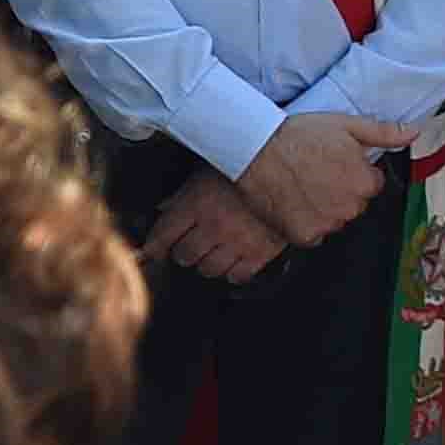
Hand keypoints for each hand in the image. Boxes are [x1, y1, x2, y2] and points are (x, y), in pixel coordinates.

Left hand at [140, 176, 289, 281]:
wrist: (292, 173)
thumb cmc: (249, 167)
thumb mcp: (209, 171)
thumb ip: (183, 193)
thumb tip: (163, 209)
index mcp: (197, 203)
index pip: (164, 233)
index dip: (154, 246)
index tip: (151, 251)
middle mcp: (214, 226)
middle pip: (184, 256)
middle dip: (182, 252)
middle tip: (188, 246)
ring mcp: (237, 242)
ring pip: (208, 270)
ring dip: (205, 264)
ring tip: (210, 253)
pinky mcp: (259, 254)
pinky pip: (237, 276)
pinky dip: (231, 272)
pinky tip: (233, 261)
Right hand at [229, 111, 410, 247]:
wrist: (258, 150)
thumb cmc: (299, 134)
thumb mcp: (345, 125)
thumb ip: (383, 132)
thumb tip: (414, 133)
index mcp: (364, 182)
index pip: (370, 185)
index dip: (352, 173)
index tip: (333, 164)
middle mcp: (351, 207)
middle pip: (353, 205)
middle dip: (339, 193)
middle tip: (315, 174)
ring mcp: (328, 224)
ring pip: (333, 220)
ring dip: (323, 209)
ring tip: (301, 186)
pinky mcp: (305, 236)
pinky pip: (313, 235)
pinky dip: (304, 223)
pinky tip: (291, 202)